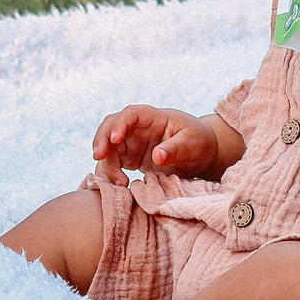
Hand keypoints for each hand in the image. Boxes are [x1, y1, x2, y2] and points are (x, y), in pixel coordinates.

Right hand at [91, 106, 217, 185]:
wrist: (201, 154)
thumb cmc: (198, 142)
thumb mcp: (191, 144)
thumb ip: (175, 149)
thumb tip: (158, 156)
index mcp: (154, 117)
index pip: (131, 114)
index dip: (119, 124)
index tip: (114, 139)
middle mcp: (138, 128)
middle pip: (111, 127)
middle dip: (101, 140)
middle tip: (98, 157)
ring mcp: (132, 142)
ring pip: (109, 148)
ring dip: (106, 163)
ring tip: (119, 183)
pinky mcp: (130, 158)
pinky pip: (112, 163)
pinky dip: (109, 173)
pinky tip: (117, 186)